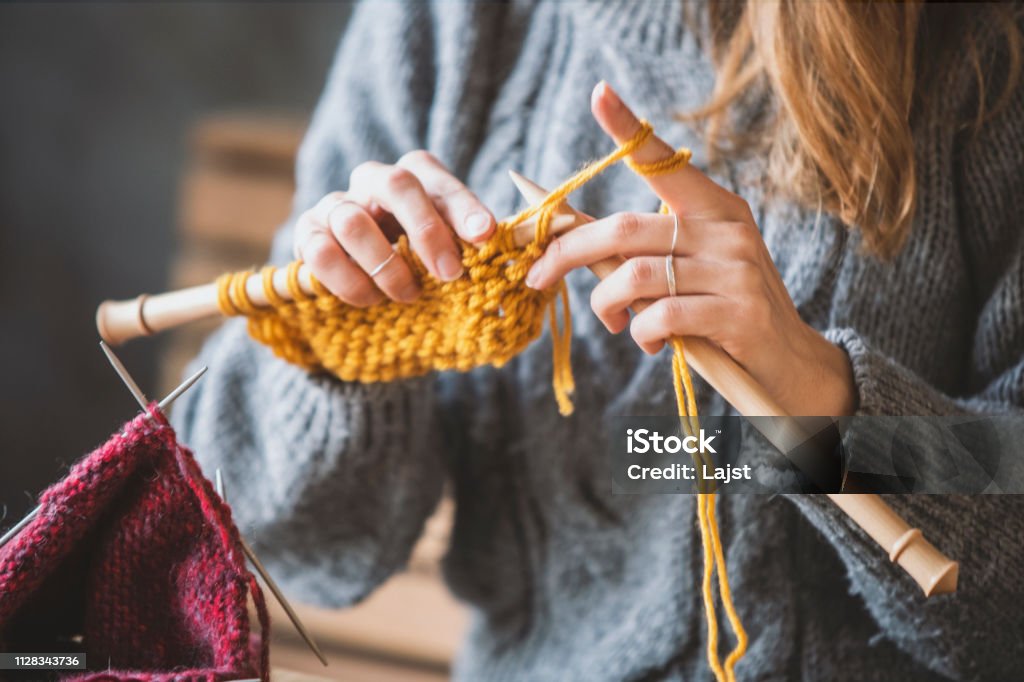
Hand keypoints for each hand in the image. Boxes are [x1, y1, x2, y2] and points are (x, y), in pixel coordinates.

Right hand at [294, 151, 494, 305]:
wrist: (365, 279)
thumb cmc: (419, 258)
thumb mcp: (450, 247)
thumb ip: (472, 245)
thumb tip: (502, 252)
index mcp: (414, 175)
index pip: (437, 179)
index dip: (463, 205)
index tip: (485, 235)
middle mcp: (373, 181)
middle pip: (396, 184)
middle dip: (427, 232)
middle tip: (450, 274)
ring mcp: (335, 205)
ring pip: (353, 221)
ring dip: (386, 266)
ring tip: (408, 295)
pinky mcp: (307, 235)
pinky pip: (320, 253)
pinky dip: (350, 281)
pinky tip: (371, 299)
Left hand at [525, 82, 855, 416]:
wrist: (789, 359)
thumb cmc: (723, 309)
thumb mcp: (690, 268)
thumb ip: (643, 251)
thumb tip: (572, 238)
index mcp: (714, 207)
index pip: (665, 160)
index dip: (629, 128)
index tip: (598, 93)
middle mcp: (727, 229)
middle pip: (625, 228)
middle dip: (568, 252)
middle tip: (537, 276)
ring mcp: (736, 270)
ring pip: (636, 276)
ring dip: (605, 304)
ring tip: (612, 322)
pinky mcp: (738, 313)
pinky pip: (662, 316)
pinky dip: (640, 332)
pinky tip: (647, 341)